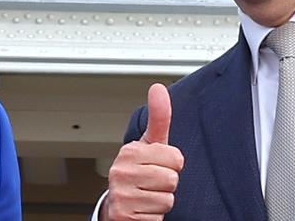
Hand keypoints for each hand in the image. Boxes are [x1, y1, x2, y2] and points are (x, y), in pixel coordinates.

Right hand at [101, 83, 184, 220]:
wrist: (118, 205)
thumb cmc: (140, 170)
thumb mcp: (151, 143)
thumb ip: (159, 117)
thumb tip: (158, 87)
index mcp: (130, 151)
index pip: (176, 158)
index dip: (173, 164)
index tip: (159, 165)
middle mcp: (121, 172)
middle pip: (172, 179)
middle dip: (167, 184)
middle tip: (153, 183)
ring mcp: (120, 195)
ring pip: (166, 199)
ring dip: (161, 201)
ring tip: (148, 195)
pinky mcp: (123, 217)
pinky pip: (158, 217)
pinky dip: (154, 216)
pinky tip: (142, 209)